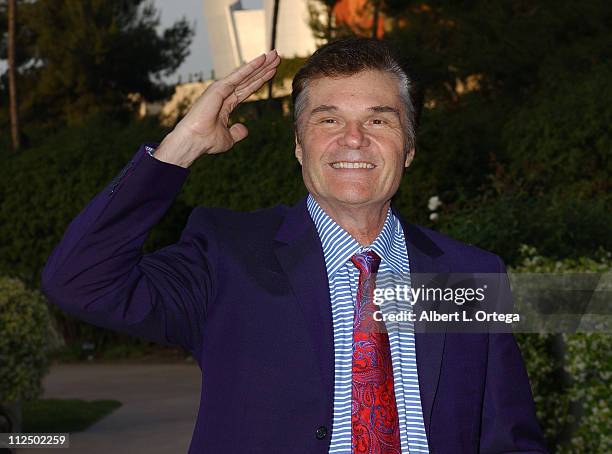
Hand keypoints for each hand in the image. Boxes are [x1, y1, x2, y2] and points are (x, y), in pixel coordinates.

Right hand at [155, 49, 280, 166]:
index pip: (248, 88)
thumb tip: (244, 130)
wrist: (195, 141)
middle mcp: (224, 93)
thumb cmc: (207, 141)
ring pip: (246, 74)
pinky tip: (262, 59)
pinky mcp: (219, 87)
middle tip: (277, 56)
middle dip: (264, 68)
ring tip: (274, 54)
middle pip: (249, 78)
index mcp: (226, 104)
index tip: (273, 71)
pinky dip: (251, 67)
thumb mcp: (228, 138)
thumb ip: (237, 132)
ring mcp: (221, 89)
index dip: (260, 79)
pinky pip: (239, 75)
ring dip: (261, 64)